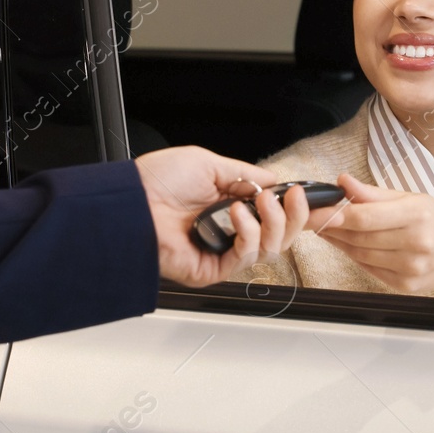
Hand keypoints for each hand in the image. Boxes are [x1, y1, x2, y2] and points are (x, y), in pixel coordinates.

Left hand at [134, 147, 313, 286]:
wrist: (131, 203)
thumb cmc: (157, 182)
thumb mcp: (209, 163)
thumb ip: (245, 173)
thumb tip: (273, 179)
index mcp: (230, 207)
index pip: (275, 214)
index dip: (293, 207)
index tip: (302, 193)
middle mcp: (230, 230)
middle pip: (282, 236)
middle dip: (293, 216)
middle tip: (290, 198)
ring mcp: (222, 251)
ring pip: (271, 249)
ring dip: (272, 222)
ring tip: (256, 202)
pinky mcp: (212, 269)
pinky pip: (246, 258)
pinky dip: (248, 234)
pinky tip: (235, 216)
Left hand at [314, 173, 433, 293]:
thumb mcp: (408, 197)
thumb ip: (372, 194)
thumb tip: (343, 182)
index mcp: (418, 216)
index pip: (365, 218)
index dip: (335, 215)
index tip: (314, 210)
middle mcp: (416, 244)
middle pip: (359, 238)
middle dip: (332, 228)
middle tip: (315, 217)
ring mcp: (411, 269)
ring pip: (360, 255)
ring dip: (339, 242)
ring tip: (329, 229)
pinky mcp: (405, 285)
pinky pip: (369, 268)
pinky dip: (355, 255)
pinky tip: (349, 244)